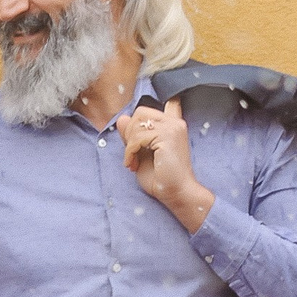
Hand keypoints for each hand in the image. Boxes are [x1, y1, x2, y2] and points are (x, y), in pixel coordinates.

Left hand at [117, 102, 215, 231]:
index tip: (138, 135)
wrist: (175, 193)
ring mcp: (173, 128)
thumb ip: (132, 136)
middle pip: (140, 112)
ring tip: (131, 161)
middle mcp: (175, 122)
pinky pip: (138, 138)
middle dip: (129, 132)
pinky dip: (129, 152)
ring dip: (129, 144)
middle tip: (131, 153)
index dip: (145, 113)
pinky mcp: (168, 136)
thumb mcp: (141, 152)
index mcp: (172, 124)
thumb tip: (121, 118)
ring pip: (137, 123)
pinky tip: (132, 165)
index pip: (161, 103)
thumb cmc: (161, 177)